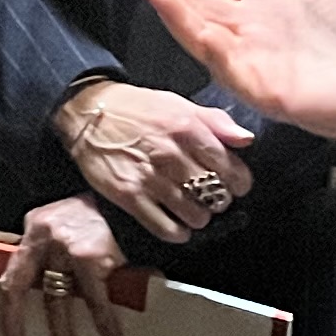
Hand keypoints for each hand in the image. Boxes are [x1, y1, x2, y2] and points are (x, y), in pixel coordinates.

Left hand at [0, 196, 129, 335]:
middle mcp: (46, 237)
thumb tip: (15, 260)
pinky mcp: (92, 258)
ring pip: (58, 299)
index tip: (9, 332)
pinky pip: (95, 301)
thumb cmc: (99, 212)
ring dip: (63, 332)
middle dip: (18, 320)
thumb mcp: (60, 221)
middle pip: (22, 286)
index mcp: (36, 228)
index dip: (7, 306)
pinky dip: (104, 323)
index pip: (12, 271)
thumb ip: (40, 243)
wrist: (134, 199)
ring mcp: (67, 248)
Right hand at [51, 78, 257, 245]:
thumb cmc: (138, 109)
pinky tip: (178, 226)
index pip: (228, 166)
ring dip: (200, 218)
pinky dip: (177, 232)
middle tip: (213, 198)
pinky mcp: (128, 195)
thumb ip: (217, 121)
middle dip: (219, 200)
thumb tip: (246, 140)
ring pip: (193, 214)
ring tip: (195, 212)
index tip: (237, 186)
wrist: (89, 113)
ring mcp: (149, 176)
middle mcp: (170, 153)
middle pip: (213, 193)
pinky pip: (164, 227)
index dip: (239, 182)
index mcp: (187, 127)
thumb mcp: (179, 103)